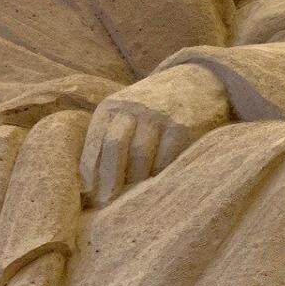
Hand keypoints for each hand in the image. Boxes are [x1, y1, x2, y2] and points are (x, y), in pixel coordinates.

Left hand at [80, 64, 229, 207]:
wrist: (195, 82)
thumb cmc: (151, 110)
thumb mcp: (125, 115)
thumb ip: (107, 140)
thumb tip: (89, 187)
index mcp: (111, 106)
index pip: (96, 141)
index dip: (91, 171)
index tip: (90, 196)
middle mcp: (134, 106)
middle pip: (115, 146)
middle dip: (109, 178)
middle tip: (107, 203)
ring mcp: (159, 114)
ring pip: (141, 155)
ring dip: (134, 181)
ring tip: (132, 199)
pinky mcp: (182, 125)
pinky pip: (166, 158)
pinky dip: (158, 175)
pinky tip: (156, 185)